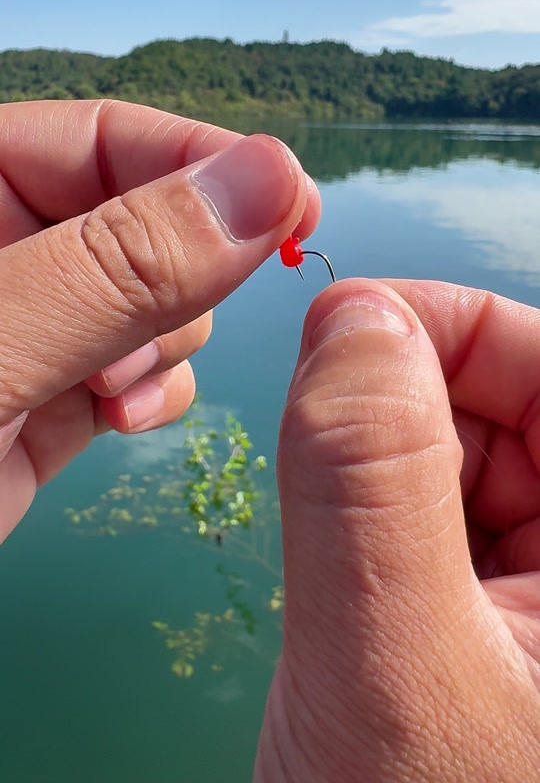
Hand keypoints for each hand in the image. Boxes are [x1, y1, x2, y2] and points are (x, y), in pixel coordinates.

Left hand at [0, 99, 319, 544]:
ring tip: (116, 394)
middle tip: (147, 340)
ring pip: (153, 300)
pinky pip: (137, 370)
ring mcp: (23, 331)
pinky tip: (128, 419)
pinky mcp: (42, 401)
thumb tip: (269, 177)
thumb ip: (122, 266)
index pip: (100, 138)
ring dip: (166, 343)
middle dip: (175, 276)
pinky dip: (156, 392)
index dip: (201, 161)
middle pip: (143, 219)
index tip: (293, 201)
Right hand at [256, 279, 539, 780]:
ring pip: (479, 457)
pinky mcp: (513, 622)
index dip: (454, 327)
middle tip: (320, 441)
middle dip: (412, 399)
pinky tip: (363, 577)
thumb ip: (368, 483)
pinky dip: (390, 517)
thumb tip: (356, 322)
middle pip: (523, 405)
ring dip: (393, 465)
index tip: (342, 325)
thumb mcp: (387, 675)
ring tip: (347, 549)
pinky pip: (453, 519)